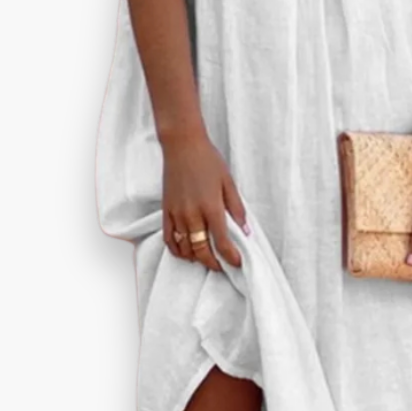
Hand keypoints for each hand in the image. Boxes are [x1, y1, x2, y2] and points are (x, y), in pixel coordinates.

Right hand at [161, 129, 249, 271]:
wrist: (182, 145)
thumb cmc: (207, 160)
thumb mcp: (229, 182)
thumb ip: (237, 208)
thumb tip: (246, 230)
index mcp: (211, 207)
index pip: (222, 242)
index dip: (231, 257)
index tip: (237, 262)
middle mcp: (192, 215)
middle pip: (202, 250)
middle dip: (213, 263)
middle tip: (222, 265)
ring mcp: (176, 214)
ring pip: (184, 248)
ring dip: (196, 258)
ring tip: (206, 258)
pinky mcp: (165, 211)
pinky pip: (168, 238)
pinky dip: (177, 250)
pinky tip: (186, 252)